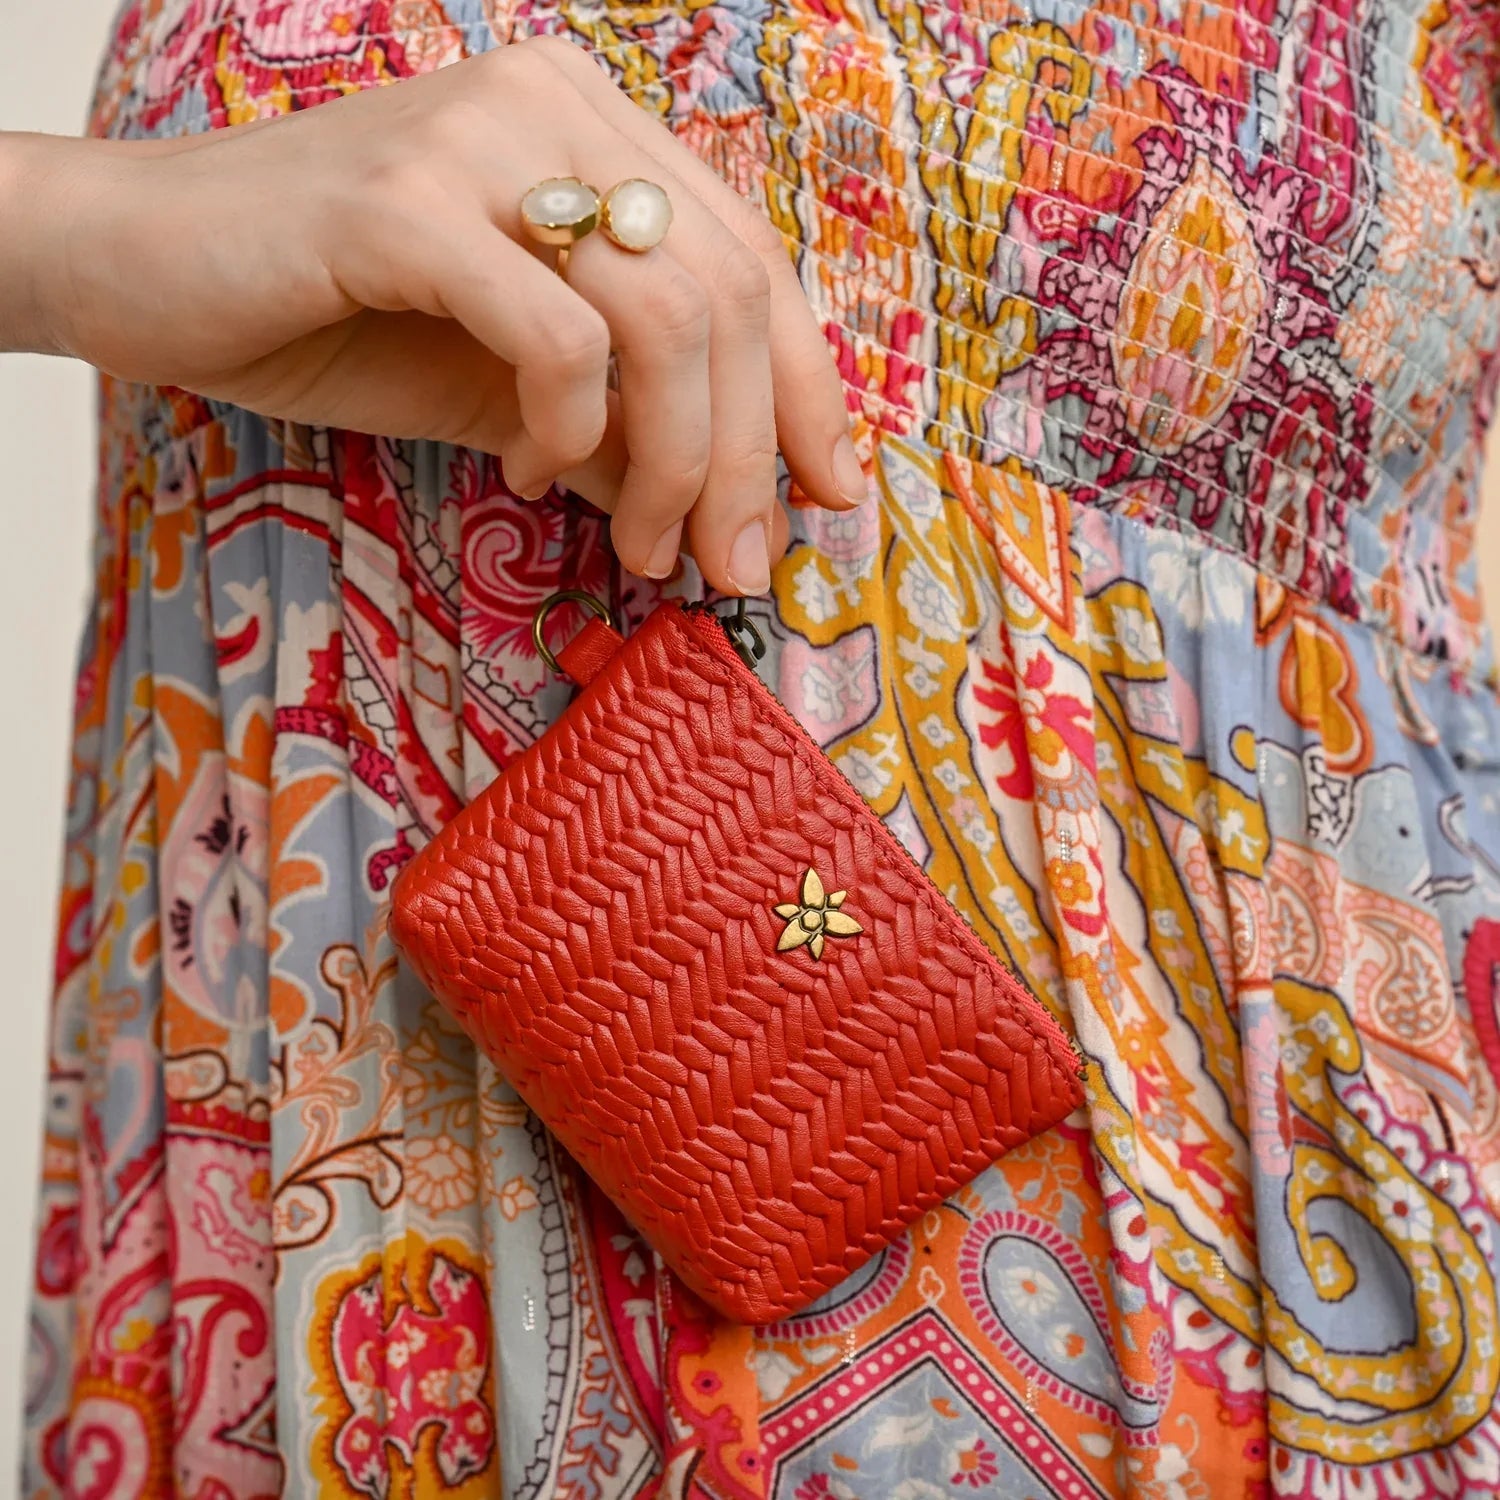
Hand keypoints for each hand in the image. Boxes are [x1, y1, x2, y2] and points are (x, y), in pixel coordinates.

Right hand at [3, 37, 865, 592]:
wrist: (145, 269)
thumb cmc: (336, 317)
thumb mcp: (511, 382)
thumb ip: (620, 423)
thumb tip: (722, 508)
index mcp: (594, 129)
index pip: (753, 262)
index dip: (809, 389)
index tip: (833, 498)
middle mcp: (553, 106)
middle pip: (730, 295)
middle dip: (750, 458)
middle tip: (732, 567)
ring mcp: (477, 138)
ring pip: (666, 314)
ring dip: (676, 461)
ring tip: (641, 545)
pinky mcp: (402, 200)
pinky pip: (555, 333)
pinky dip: (570, 425)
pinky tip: (530, 469)